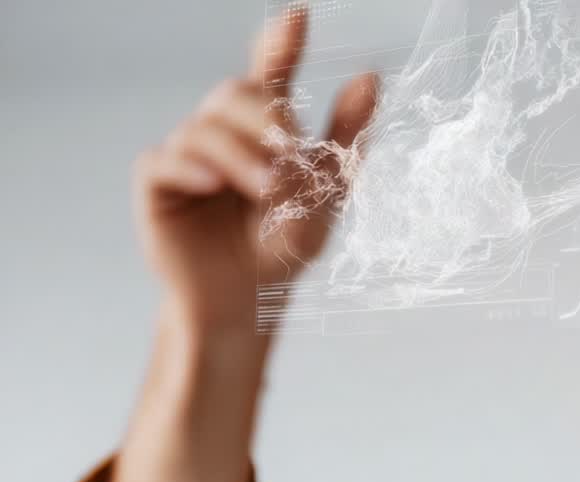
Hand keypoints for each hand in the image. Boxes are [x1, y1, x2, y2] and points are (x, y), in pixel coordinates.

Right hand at [132, 5, 377, 333]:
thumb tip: (370, 77)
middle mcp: (223, 133)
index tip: (298, 17)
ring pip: (204, 127)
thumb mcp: (327, 195)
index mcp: (265, 130)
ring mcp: (187, 156)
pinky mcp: (158, 186)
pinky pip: (163, 160)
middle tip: (290, 151)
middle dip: (266, 117)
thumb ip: (345, 138)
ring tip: (269, 190)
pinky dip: (188, 166)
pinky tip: (210, 181)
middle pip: (235, 93)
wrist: (249, 304)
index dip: (279, 42)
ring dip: (240, 154)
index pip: (270, 73)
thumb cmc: (283, 246)